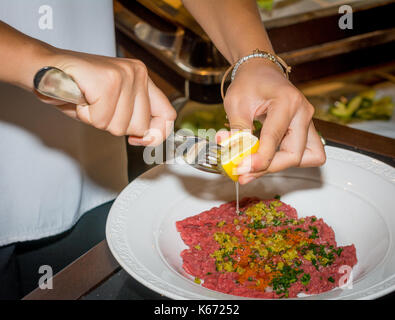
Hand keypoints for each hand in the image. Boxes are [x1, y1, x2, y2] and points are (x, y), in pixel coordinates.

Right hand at [37, 49, 175, 145]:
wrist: (44, 66)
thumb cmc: (77, 87)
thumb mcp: (113, 103)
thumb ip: (133, 116)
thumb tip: (148, 136)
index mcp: (142, 79)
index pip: (167, 114)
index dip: (157, 134)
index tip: (140, 140)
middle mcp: (138, 74)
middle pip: (140, 126)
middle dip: (115, 125)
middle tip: (98, 107)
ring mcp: (125, 76)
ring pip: (120, 126)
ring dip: (98, 120)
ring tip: (88, 100)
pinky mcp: (109, 80)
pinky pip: (102, 119)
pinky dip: (86, 115)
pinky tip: (81, 98)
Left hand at [219, 59, 325, 183]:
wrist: (260, 71)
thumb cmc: (249, 83)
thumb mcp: (236, 105)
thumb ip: (237, 132)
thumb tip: (235, 158)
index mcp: (287, 101)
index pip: (274, 139)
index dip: (258, 159)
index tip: (241, 169)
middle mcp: (303, 112)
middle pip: (294, 154)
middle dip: (269, 167)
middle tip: (244, 172)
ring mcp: (307, 121)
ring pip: (306, 157)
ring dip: (281, 166)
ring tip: (255, 166)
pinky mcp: (306, 129)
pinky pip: (305, 154)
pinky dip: (286, 160)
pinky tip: (266, 157)